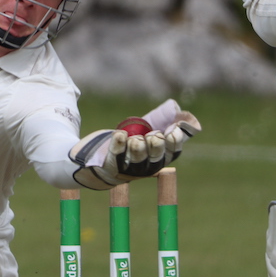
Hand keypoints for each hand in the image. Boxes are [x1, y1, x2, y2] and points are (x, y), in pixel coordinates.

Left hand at [70, 100, 200, 189]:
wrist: (98, 158)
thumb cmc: (127, 142)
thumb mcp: (145, 130)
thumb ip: (162, 119)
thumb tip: (178, 107)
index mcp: (159, 157)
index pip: (173, 153)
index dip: (175, 142)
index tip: (173, 130)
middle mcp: (146, 167)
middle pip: (156, 159)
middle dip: (156, 146)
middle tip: (153, 135)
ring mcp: (128, 169)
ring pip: (137, 160)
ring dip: (137, 148)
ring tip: (135, 139)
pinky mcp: (110, 166)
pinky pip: (115, 156)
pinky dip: (118, 144)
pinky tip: (119, 134)